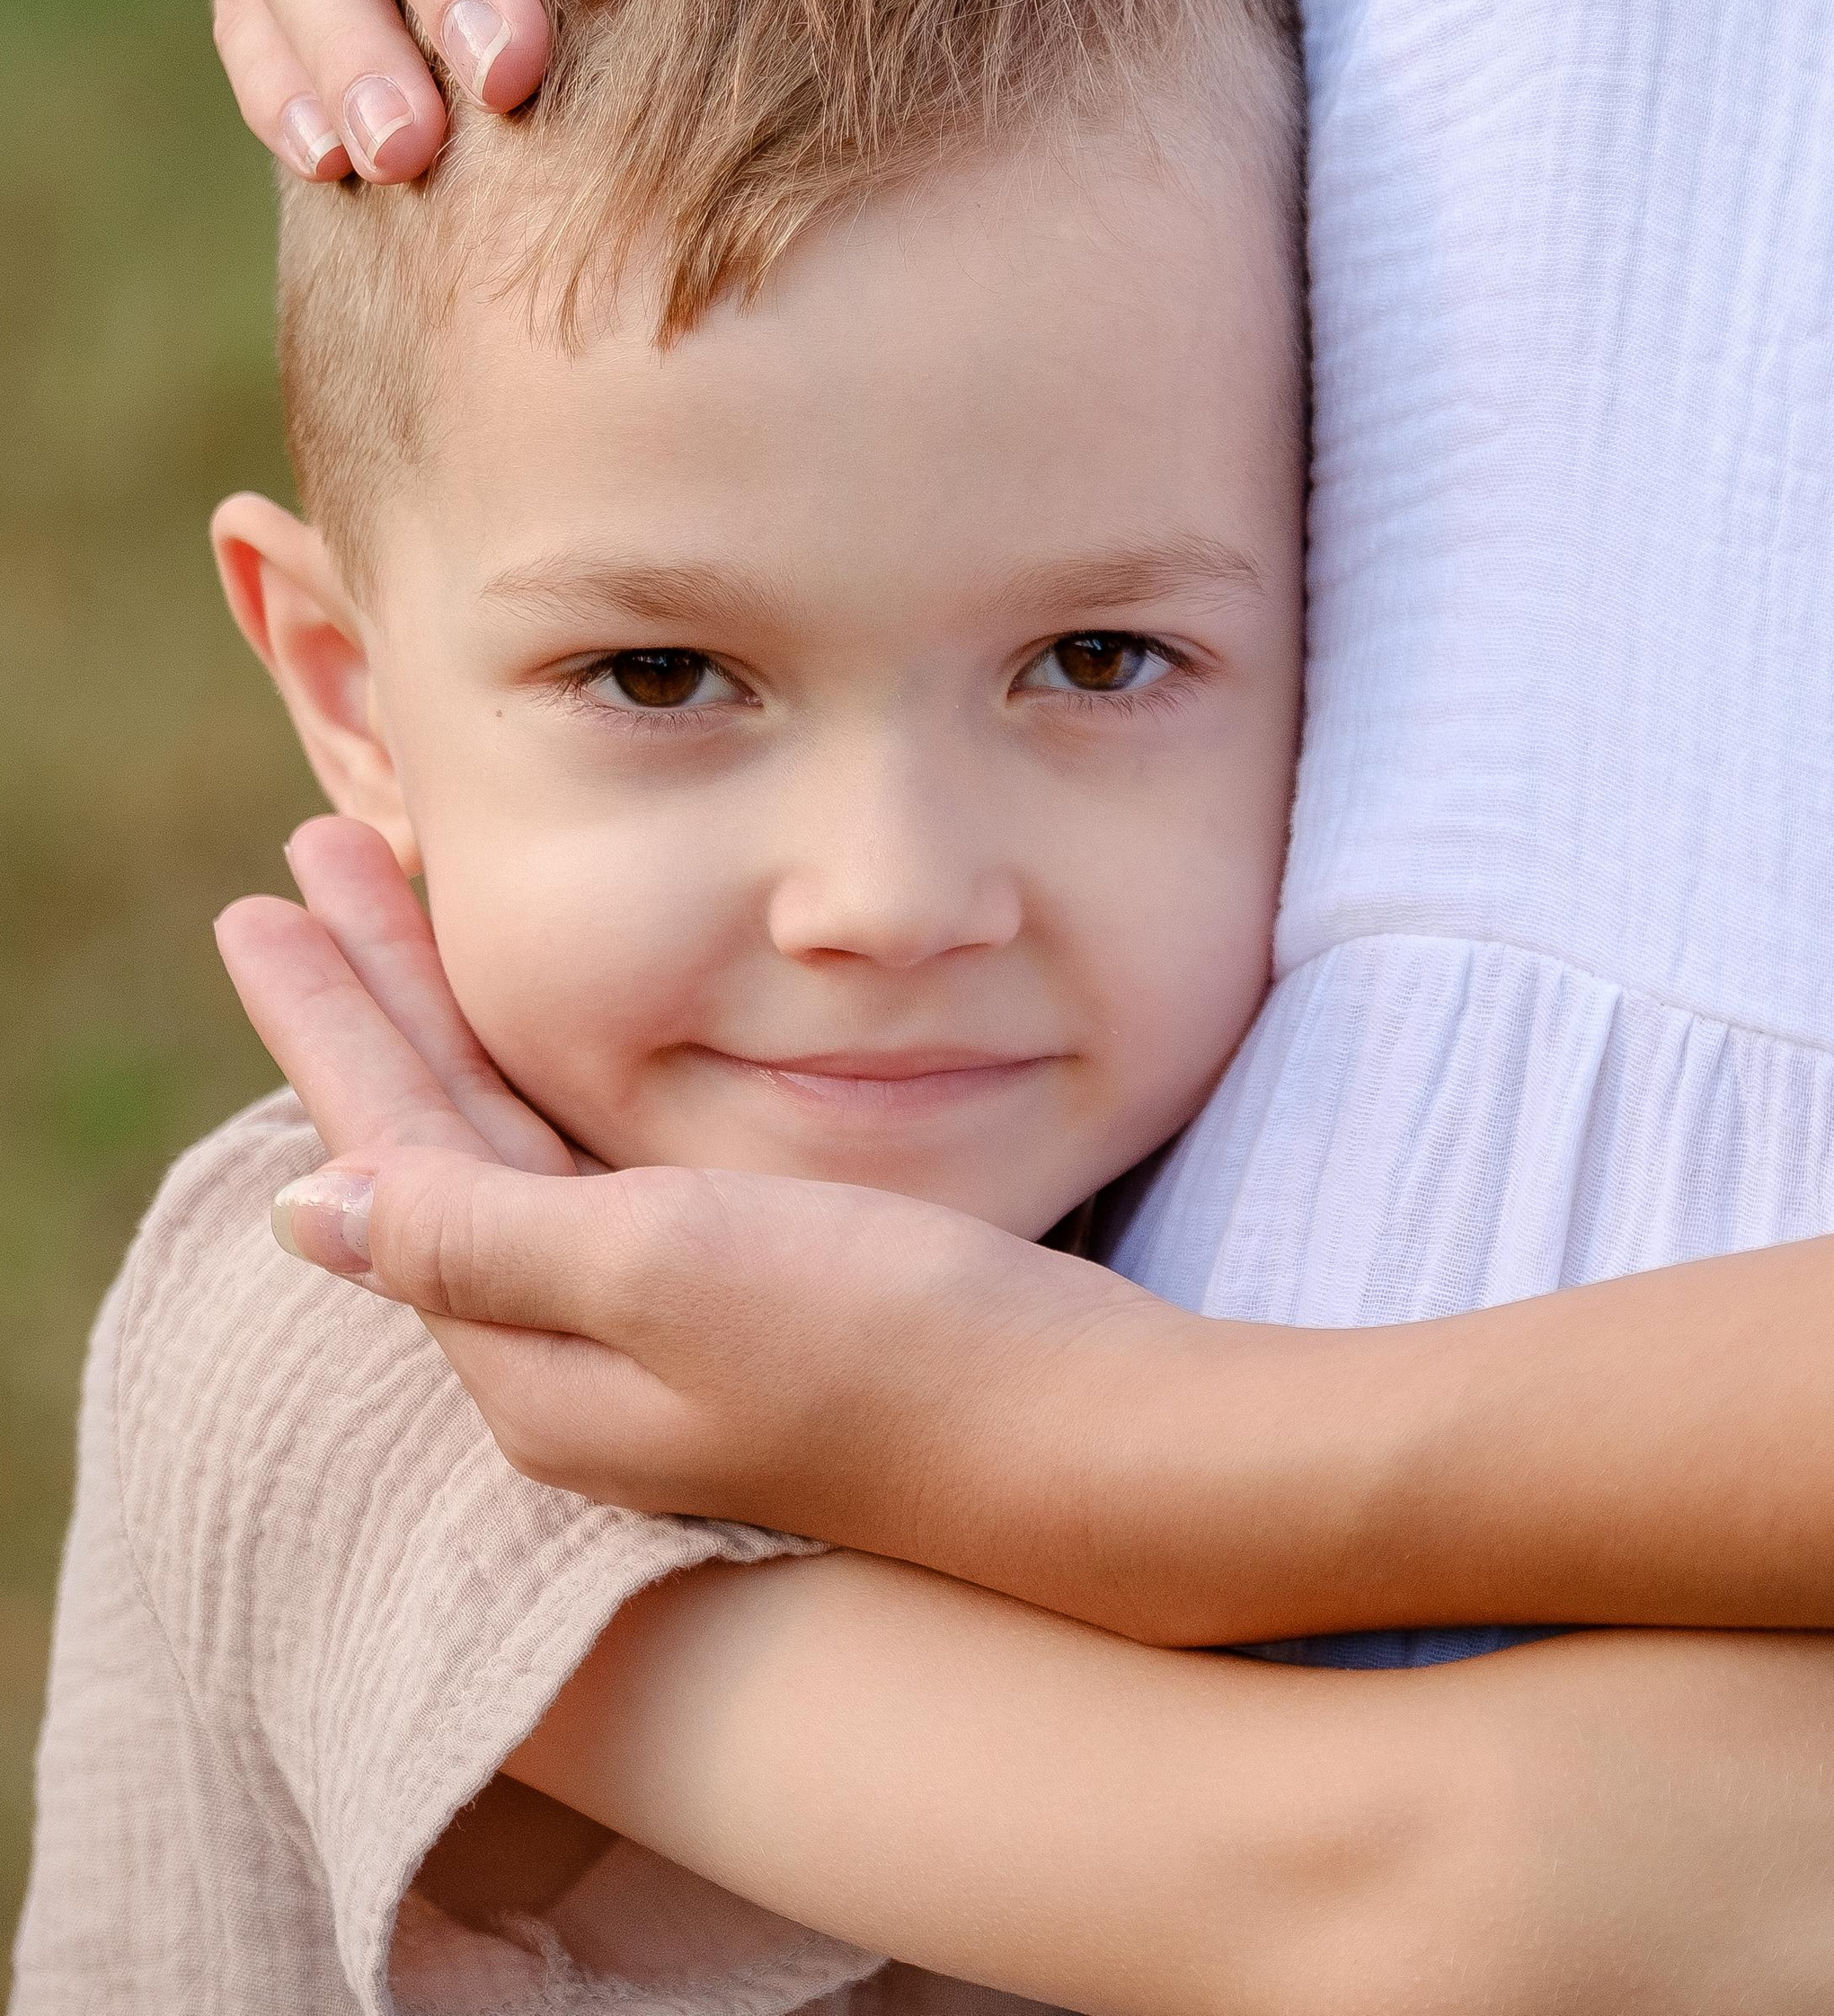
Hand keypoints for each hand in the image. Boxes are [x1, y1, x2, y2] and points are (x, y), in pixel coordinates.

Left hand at [217, 820, 1179, 1556]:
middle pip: (442, 1138)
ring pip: (518, 1145)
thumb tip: (303, 1211)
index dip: (334, 1017)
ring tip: (395, 924)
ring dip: (455, 1025)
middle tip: (308, 862)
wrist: (1091, 1448)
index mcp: (539, 1355)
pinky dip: (551, 1081)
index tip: (263, 901)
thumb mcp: (665, 1272)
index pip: (396, 1148)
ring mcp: (671, 1341)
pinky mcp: (759, 1311)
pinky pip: (599, 1170)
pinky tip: (544, 1062)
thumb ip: (484, 1235)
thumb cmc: (888, 1344)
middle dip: (376, 998)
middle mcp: (583, 1361)